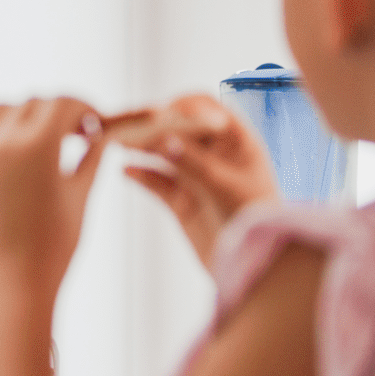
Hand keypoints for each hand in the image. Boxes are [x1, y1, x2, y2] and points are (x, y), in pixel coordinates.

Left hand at [0, 97, 106, 302]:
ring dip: (22, 119)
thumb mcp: (79, 199)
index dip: (83, 108)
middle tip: (74, 133)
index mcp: (36, 145)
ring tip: (41, 144)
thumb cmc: (52, 250)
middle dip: (56, 113)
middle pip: (31, 104)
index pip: (62, 103)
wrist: (5, 288)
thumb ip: (91, 158)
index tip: (92, 122)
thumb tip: (102, 135)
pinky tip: (10, 163)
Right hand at [122, 93, 277, 268]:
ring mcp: (196, 176)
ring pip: (162, 153)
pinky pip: (156, 181)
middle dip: (151, 126)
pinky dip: (140, 175)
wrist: (257, 269)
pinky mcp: (181, 200)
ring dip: (140, 147)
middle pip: (177, 128)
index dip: (179, 106)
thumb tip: (163, 137)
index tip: (155, 113)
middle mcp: (214, 154)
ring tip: (116, 145)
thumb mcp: (225, 187)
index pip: (204, 108)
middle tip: (124, 127)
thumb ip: (193, 162)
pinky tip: (125, 172)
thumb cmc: (256, 223)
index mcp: (236, 141)